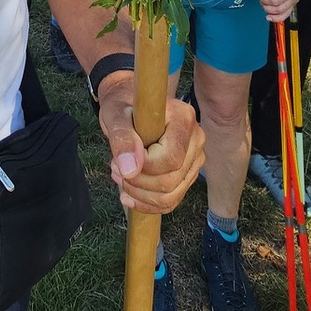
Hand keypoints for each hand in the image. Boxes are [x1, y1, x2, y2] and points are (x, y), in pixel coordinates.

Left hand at [98, 83, 203, 213]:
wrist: (129, 109)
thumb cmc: (122, 107)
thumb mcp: (115, 116)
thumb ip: (122, 138)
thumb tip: (130, 169)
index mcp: (184, 118)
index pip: (171, 158)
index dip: (145, 166)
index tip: (122, 158)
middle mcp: (196, 139)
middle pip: (171, 180)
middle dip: (137, 183)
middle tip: (115, 168)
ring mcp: (194, 159)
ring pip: (171, 195)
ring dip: (140, 194)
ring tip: (120, 176)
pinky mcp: (187, 175)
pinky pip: (170, 201)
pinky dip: (146, 203)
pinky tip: (128, 193)